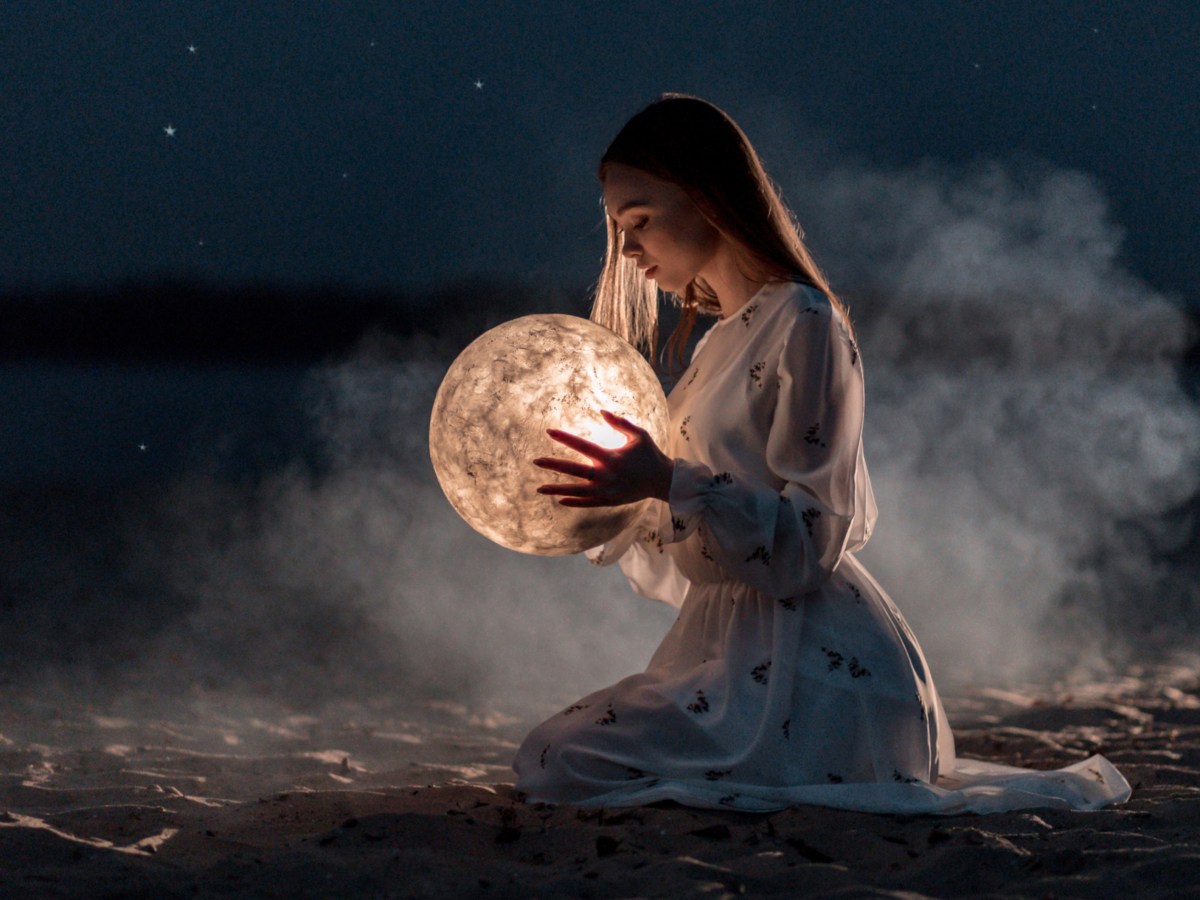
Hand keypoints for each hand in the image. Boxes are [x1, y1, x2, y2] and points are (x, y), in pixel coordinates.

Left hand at [534, 410, 673, 507]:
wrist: (663, 481)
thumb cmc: (650, 454)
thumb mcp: (639, 434)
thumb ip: (620, 422)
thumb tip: (601, 411)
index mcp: (611, 457)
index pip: (583, 445)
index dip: (565, 438)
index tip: (549, 431)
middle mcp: (606, 475)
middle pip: (575, 470)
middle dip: (554, 465)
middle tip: (536, 461)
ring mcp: (607, 490)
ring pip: (577, 491)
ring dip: (557, 489)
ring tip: (539, 488)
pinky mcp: (610, 501)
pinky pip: (588, 503)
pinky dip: (574, 502)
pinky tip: (560, 500)